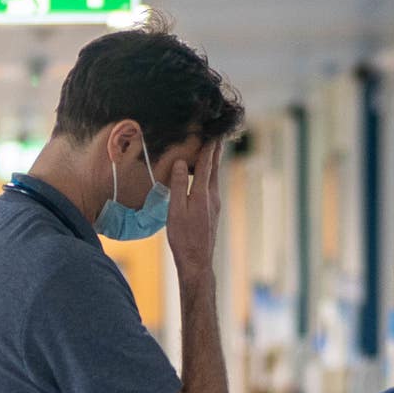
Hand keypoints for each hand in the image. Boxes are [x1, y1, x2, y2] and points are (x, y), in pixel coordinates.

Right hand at [164, 136, 225, 278]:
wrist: (197, 261)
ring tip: (212, 150)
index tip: (210, 131)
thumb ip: (179, 185)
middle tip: (217, 134)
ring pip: (215, 177)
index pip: (206, 164)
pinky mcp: (213, 212)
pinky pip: (212, 187)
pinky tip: (206, 176)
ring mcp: (215, 204)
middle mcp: (213, 196)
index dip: (208, 146)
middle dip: (215, 150)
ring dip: (213, 162)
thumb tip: (181, 163)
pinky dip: (210, 175)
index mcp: (203, 193)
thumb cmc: (183, 238)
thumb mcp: (176, 210)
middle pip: (215, 167)